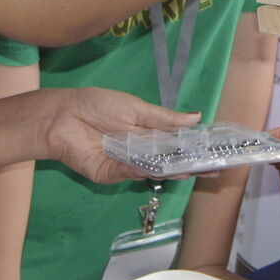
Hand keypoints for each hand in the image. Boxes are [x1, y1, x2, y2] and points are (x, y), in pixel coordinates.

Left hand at [39, 89, 199, 183]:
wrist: (63, 115)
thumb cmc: (97, 105)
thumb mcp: (136, 108)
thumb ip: (164, 119)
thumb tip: (196, 118)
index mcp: (147, 134)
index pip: (176, 145)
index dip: (194, 150)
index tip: (215, 155)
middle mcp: (139, 152)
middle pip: (167, 162)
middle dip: (188, 166)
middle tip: (212, 170)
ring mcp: (125, 165)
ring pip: (151, 171)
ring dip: (170, 171)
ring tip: (191, 170)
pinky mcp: (109, 174)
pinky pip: (128, 174)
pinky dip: (141, 170)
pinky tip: (156, 168)